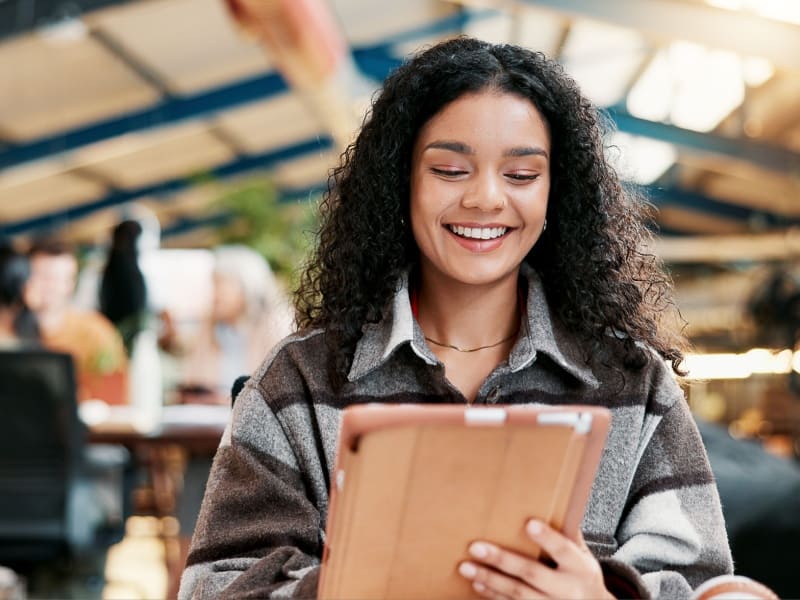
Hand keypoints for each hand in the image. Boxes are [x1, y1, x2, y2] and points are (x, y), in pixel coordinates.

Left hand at [457, 519, 612, 598]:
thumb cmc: (582, 578)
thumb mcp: (584, 557)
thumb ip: (569, 535)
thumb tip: (556, 500)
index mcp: (580, 569)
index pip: (563, 550)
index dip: (547, 538)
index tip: (529, 523)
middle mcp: (567, 590)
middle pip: (531, 573)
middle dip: (502, 560)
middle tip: (476, 547)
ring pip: (518, 594)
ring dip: (489, 579)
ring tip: (466, 567)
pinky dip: (493, 596)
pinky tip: (477, 585)